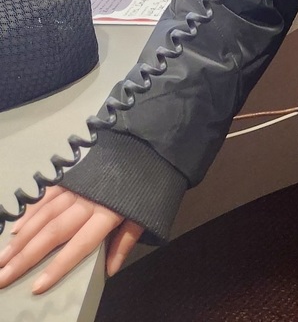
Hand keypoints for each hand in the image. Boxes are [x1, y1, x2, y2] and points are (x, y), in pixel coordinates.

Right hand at [0, 185, 142, 293]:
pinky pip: (46, 196)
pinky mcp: (72, 175)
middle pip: (52, 232)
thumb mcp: (147, 214)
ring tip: (2, 258)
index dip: (57, 267)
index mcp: (108, 213)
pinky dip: (30, 213)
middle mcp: (87, 201)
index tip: (36, 286)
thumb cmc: (150, 183)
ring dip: (20, 238)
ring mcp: (77, 186)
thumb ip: (125, 241)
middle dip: (24, 257)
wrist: (150, 142)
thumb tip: (110, 270)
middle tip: (1, 277)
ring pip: (43, 215)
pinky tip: (15, 229)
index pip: (78, 246)